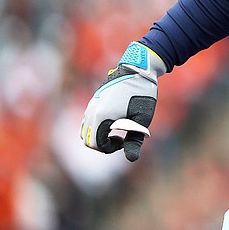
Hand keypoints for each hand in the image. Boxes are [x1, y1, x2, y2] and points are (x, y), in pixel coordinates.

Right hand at [80, 42, 165, 160]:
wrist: (139, 70)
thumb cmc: (142, 94)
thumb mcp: (141, 120)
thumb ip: (134, 141)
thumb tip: (132, 160)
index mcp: (102, 117)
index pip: (96, 145)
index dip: (109, 149)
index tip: (124, 142)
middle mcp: (92, 111)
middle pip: (88, 140)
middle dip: (102, 145)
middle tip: (120, 140)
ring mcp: (92, 104)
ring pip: (86, 130)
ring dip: (98, 136)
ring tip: (117, 130)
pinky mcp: (94, 100)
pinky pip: (88, 120)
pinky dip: (97, 126)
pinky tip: (115, 121)